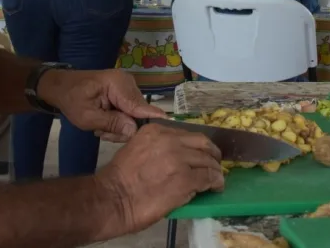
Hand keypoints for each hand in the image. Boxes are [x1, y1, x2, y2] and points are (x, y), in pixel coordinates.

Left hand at [38, 69, 164, 141]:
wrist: (61, 87)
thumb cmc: (71, 99)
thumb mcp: (87, 116)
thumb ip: (111, 123)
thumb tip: (134, 131)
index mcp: (117, 84)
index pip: (139, 106)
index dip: (151, 119)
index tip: (169, 129)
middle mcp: (127, 82)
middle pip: (138, 113)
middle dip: (124, 128)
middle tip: (103, 133)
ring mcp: (128, 87)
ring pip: (135, 115)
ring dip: (120, 126)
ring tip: (101, 128)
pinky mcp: (126, 93)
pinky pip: (130, 112)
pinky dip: (119, 121)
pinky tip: (105, 123)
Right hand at [96, 124, 223, 234]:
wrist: (112, 198)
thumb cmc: (120, 178)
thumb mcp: (138, 148)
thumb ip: (158, 147)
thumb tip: (178, 155)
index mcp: (157, 131)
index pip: (188, 134)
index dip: (199, 145)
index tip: (202, 153)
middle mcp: (170, 140)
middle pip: (203, 143)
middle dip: (212, 154)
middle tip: (215, 164)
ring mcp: (179, 159)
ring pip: (208, 161)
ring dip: (215, 170)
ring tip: (217, 179)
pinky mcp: (186, 179)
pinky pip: (208, 178)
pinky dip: (215, 182)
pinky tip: (215, 187)